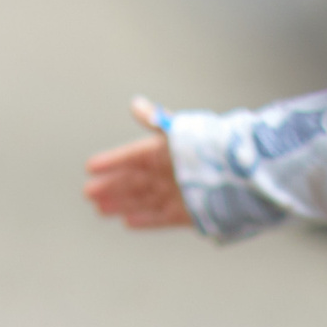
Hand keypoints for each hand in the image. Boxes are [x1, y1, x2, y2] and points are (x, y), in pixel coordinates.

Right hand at [83, 97, 193, 229]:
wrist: (237, 174)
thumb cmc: (206, 148)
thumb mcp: (175, 131)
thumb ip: (153, 119)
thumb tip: (136, 104)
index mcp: (162, 153)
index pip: (130, 157)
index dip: (111, 162)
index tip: (91, 167)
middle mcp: (167, 174)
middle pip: (133, 182)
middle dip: (110, 187)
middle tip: (89, 193)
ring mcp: (176, 194)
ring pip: (142, 200)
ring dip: (121, 204)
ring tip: (101, 209)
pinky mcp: (187, 214)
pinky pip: (160, 218)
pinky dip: (144, 220)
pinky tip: (128, 223)